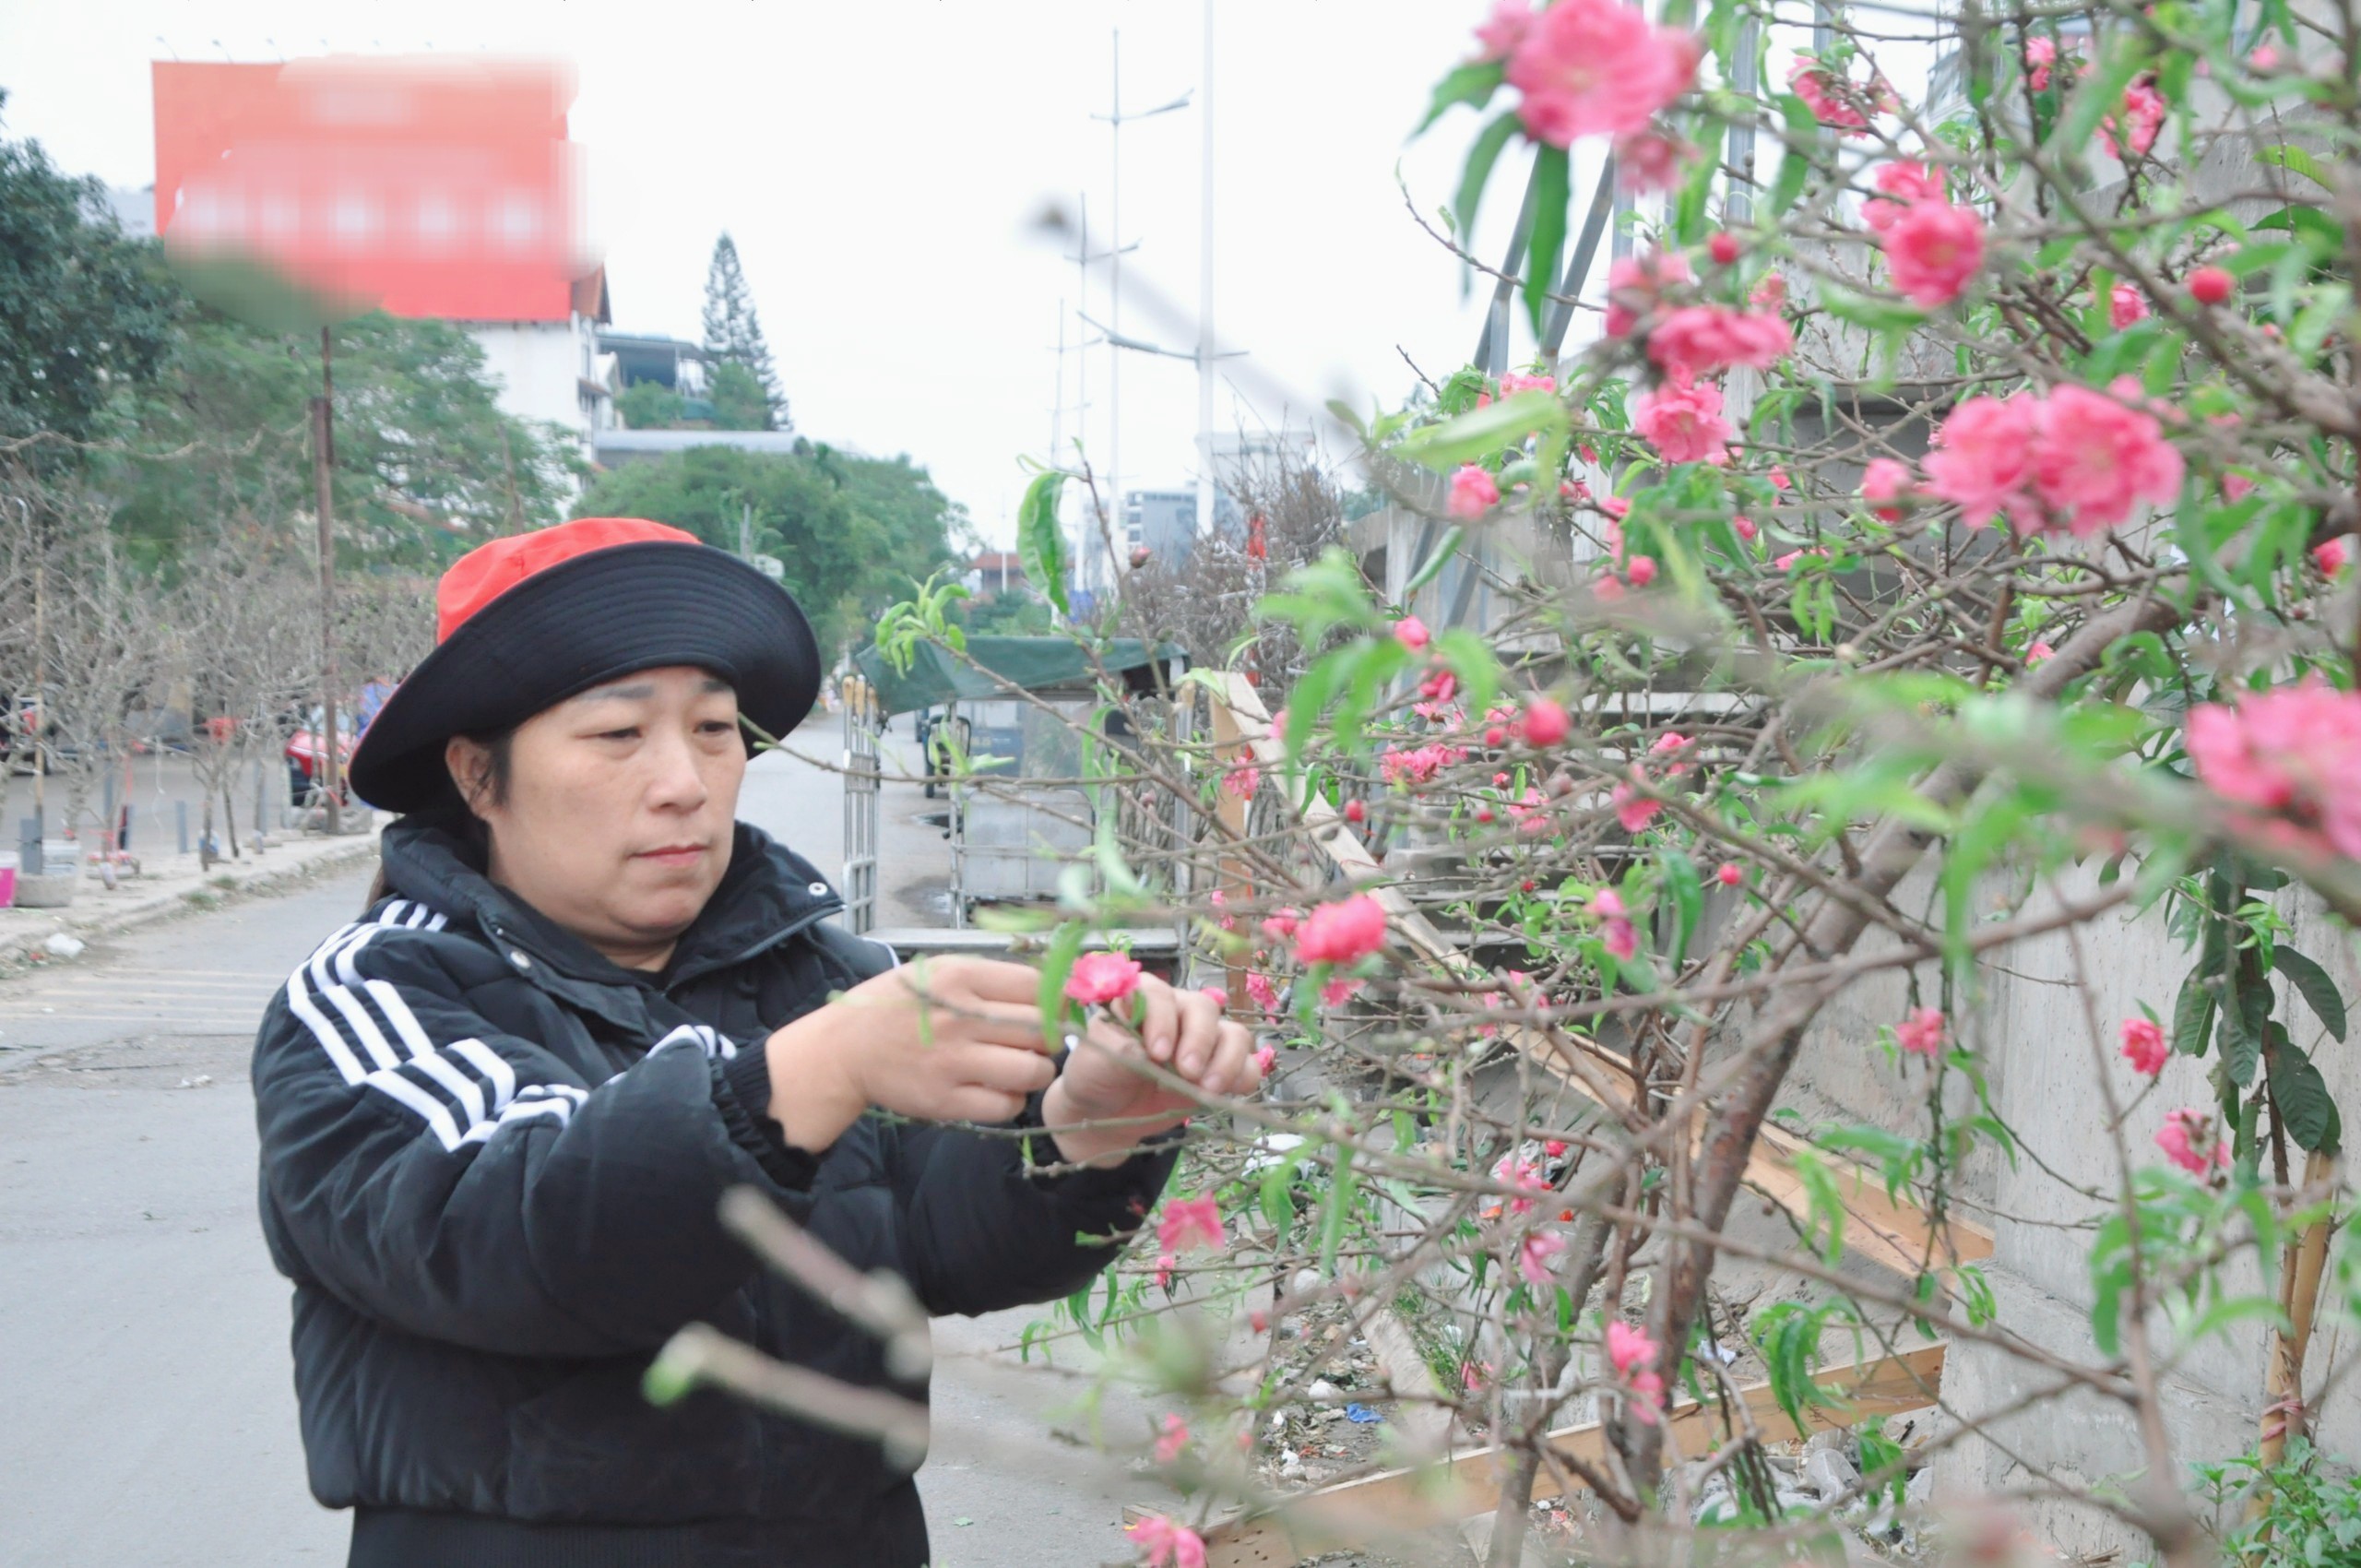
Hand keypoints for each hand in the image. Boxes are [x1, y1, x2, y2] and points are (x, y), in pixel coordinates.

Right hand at [762, 957, 1059, 1152]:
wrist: (844, 1050)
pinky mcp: (945, 1100)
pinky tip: (999, 1090)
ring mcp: (953, 1062)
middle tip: (1039, 1042)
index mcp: (960, 977)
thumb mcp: (939, 971)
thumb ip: (991, 978)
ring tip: (1022, 1067)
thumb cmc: (898, 1006)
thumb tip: (1054, 989)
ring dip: (1037, 1072)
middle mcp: (959, 1017)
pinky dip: (1012, 1101)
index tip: (1059, 1011)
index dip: (1059, 1001)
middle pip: (1042, 1029)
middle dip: (1050, 1038)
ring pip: (1032, 1071)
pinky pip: (1006, 1106)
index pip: (1038, 986)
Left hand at [1042, 973, 1259, 1166]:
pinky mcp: (1219, 1068)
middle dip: (1200, 1040)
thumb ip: (1118, 1050)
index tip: (1157, 1053)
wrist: (1106, 1115)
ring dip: (1227, 1060)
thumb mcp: (1095, 1061)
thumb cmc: (1097, 1076)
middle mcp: (1178, 1012)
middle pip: (1204, 1009)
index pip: (1160, 993)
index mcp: (1143, 1000)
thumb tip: (1144, 1052)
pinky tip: (1224, 1094)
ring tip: (1208, 1089)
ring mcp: (1203, 1040)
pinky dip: (1243, 1077)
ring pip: (1234, 1033)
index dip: (1163, 1019)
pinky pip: (1248, 1064)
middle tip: (1188, 1071)